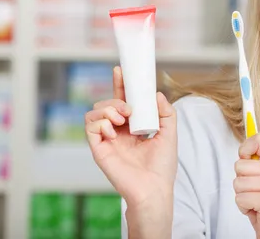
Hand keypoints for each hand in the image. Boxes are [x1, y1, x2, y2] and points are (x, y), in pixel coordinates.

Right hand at [85, 66, 177, 212]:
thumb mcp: (170, 133)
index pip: (122, 101)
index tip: (121, 70)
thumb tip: (157, 94)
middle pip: (105, 104)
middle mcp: (117, 132)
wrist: (154, 188)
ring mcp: (106, 140)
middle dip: (115, 99)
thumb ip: (166, 112)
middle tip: (129, 109)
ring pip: (94, 113)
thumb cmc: (162, 165)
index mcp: (132, 127)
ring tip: (122, 119)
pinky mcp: (99, 150)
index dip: (120, 85)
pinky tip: (114, 131)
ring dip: (108, 109)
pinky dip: (100, 123)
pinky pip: (90, 128)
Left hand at [234, 134, 259, 238]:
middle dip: (241, 180)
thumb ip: (255, 161)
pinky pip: (240, 198)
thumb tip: (243, 148)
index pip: (258, 140)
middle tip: (254, 190)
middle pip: (240, 165)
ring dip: (242, 195)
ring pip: (238, 183)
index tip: (246, 159)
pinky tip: (255, 208)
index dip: (245, 149)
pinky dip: (243, 206)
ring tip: (255, 199)